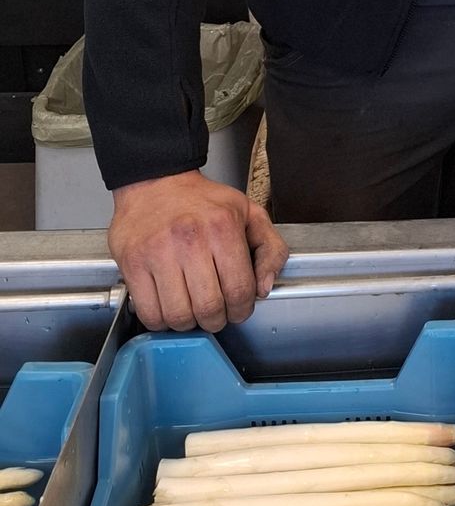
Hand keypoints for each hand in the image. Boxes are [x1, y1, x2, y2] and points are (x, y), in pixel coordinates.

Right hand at [108, 170, 288, 331]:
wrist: (156, 182)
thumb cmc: (201, 201)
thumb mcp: (248, 212)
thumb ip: (270, 248)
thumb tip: (265, 287)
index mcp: (222, 227)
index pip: (240, 290)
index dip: (242, 309)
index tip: (238, 309)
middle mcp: (190, 240)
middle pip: (209, 308)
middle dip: (217, 319)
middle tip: (216, 313)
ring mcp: (158, 253)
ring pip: (179, 316)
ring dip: (189, 323)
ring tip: (192, 309)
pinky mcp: (133, 264)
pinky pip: (150, 313)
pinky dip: (162, 320)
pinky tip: (169, 306)